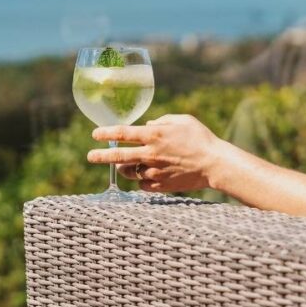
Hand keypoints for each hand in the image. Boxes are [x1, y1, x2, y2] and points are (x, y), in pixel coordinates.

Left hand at [87, 114, 224, 192]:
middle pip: (118, 156)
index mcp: (154, 135)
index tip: (95, 134)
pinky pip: (143, 184)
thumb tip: (147, 127)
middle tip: (90, 156)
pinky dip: (141, 179)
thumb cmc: (201, 138)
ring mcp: (154, 171)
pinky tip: (146, 174)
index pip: (122, 134)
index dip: (106, 133)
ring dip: (124, 168)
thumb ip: (161, 121)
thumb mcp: (182, 120)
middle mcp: (151, 154)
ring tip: (123, 165)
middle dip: (101, 156)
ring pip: (129, 172)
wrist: (215, 164)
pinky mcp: (161, 185)